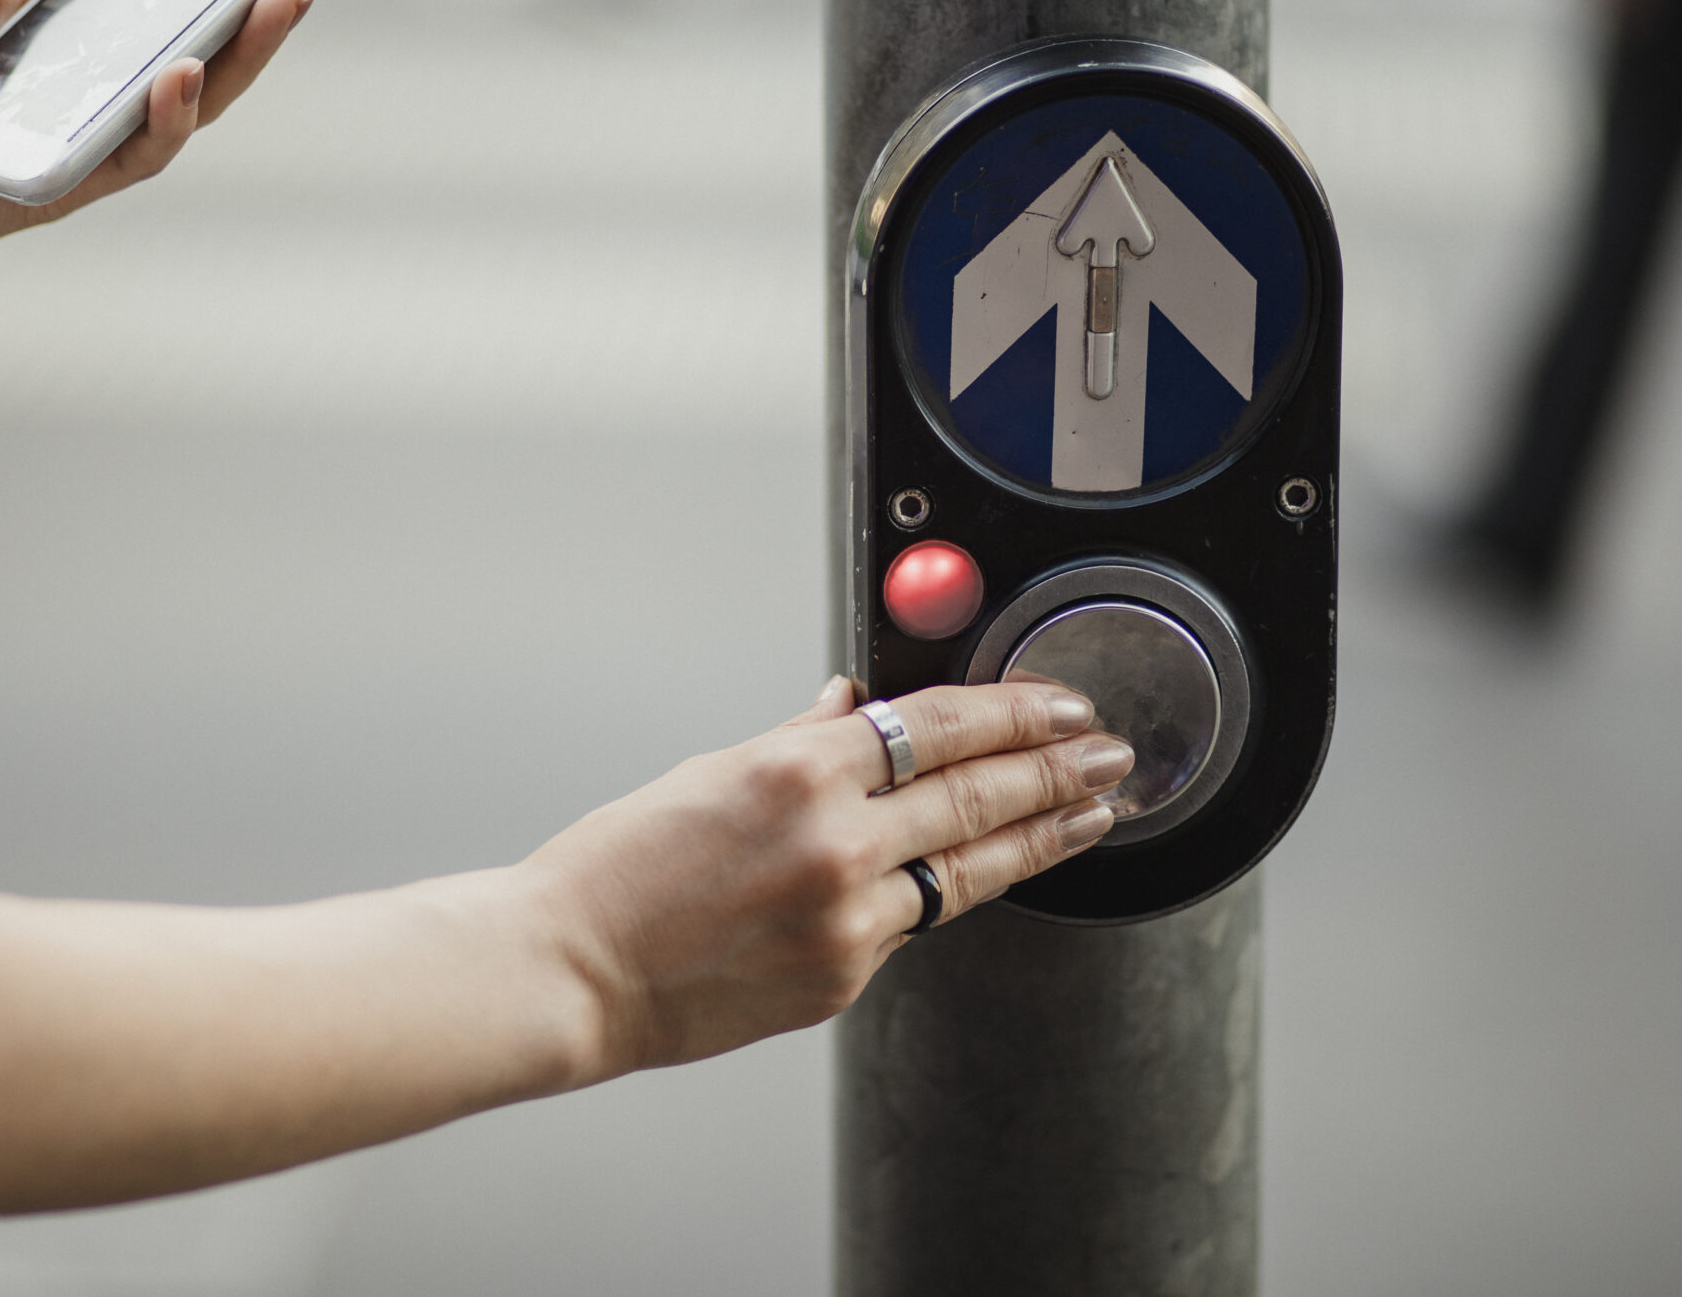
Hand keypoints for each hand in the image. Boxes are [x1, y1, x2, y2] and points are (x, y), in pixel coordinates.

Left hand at [0, 0, 362, 320]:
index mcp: (63, 28)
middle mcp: (86, 86)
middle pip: (205, 50)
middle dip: (273, 8)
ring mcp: (84, 139)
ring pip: (195, 106)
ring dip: (248, 56)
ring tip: (286, 0)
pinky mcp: (67, 187)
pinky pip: (139, 155)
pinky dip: (170, 116)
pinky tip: (183, 71)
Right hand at [531, 675, 1129, 1077]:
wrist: (572, 972)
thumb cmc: (620, 869)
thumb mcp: (709, 773)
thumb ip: (798, 738)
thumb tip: (854, 704)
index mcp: (796, 770)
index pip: (938, 723)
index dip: (1013, 709)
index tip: (1060, 701)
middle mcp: (834, 843)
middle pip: (978, 793)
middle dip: (1056, 769)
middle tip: (1109, 753)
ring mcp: (846, 920)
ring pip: (967, 869)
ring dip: (1039, 837)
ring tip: (1091, 815)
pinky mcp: (843, 979)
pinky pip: (909, 923)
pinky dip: (942, 891)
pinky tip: (978, 873)